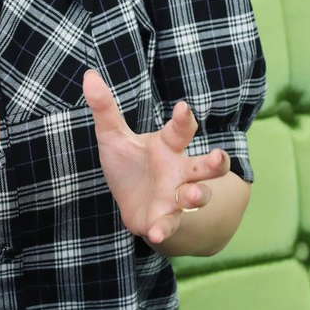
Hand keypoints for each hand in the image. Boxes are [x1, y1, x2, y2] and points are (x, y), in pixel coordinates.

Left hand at [82, 68, 231, 245]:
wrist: (134, 203)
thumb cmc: (130, 165)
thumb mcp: (113, 136)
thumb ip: (105, 109)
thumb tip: (88, 75)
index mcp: (168, 146)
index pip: (180, 130)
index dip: (184, 119)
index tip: (183, 108)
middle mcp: (180, 170)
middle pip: (206, 166)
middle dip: (216, 162)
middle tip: (220, 157)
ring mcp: (176, 196)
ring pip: (198, 195)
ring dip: (197, 195)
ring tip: (190, 195)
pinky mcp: (165, 219)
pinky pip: (169, 225)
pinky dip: (164, 229)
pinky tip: (156, 235)